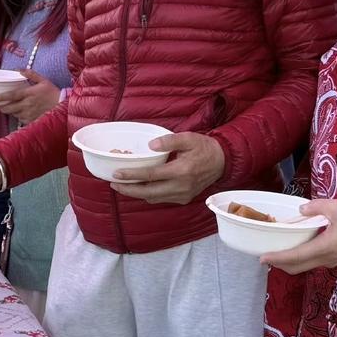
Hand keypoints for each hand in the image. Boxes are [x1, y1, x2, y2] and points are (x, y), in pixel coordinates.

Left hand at [0, 70, 60, 125]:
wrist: (62, 106)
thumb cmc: (52, 92)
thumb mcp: (43, 80)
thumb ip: (30, 74)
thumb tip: (19, 69)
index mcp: (28, 93)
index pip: (10, 96)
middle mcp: (27, 104)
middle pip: (8, 108)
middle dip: (2, 107)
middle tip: (2, 104)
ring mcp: (29, 114)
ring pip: (13, 114)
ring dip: (12, 111)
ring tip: (15, 107)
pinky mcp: (32, 121)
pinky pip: (21, 120)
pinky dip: (19, 116)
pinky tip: (23, 112)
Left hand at [109, 131, 225, 206]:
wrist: (223, 161)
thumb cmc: (204, 147)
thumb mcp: (188, 138)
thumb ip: (169, 141)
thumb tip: (151, 146)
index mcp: (182, 171)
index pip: (151, 176)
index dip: (132, 176)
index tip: (116, 174)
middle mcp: (181, 186)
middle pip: (148, 193)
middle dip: (129, 190)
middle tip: (113, 184)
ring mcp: (183, 195)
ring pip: (154, 198)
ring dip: (137, 194)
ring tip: (122, 186)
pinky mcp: (184, 199)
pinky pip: (161, 199)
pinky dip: (149, 195)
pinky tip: (140, 187)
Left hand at [261, 199, 336, 273]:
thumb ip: (317, 206)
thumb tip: (302, 209)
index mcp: (322, 248)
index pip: (293, 257)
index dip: (276, 258)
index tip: (261, 258)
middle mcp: (324, 259)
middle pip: (296, 267)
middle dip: (279, 263)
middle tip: (267, 256)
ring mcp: (331, 261)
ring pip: (305, 265)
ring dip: (291, 261)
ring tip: (281, 251)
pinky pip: (314, 261)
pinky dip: (303, 257)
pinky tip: (302, 246)